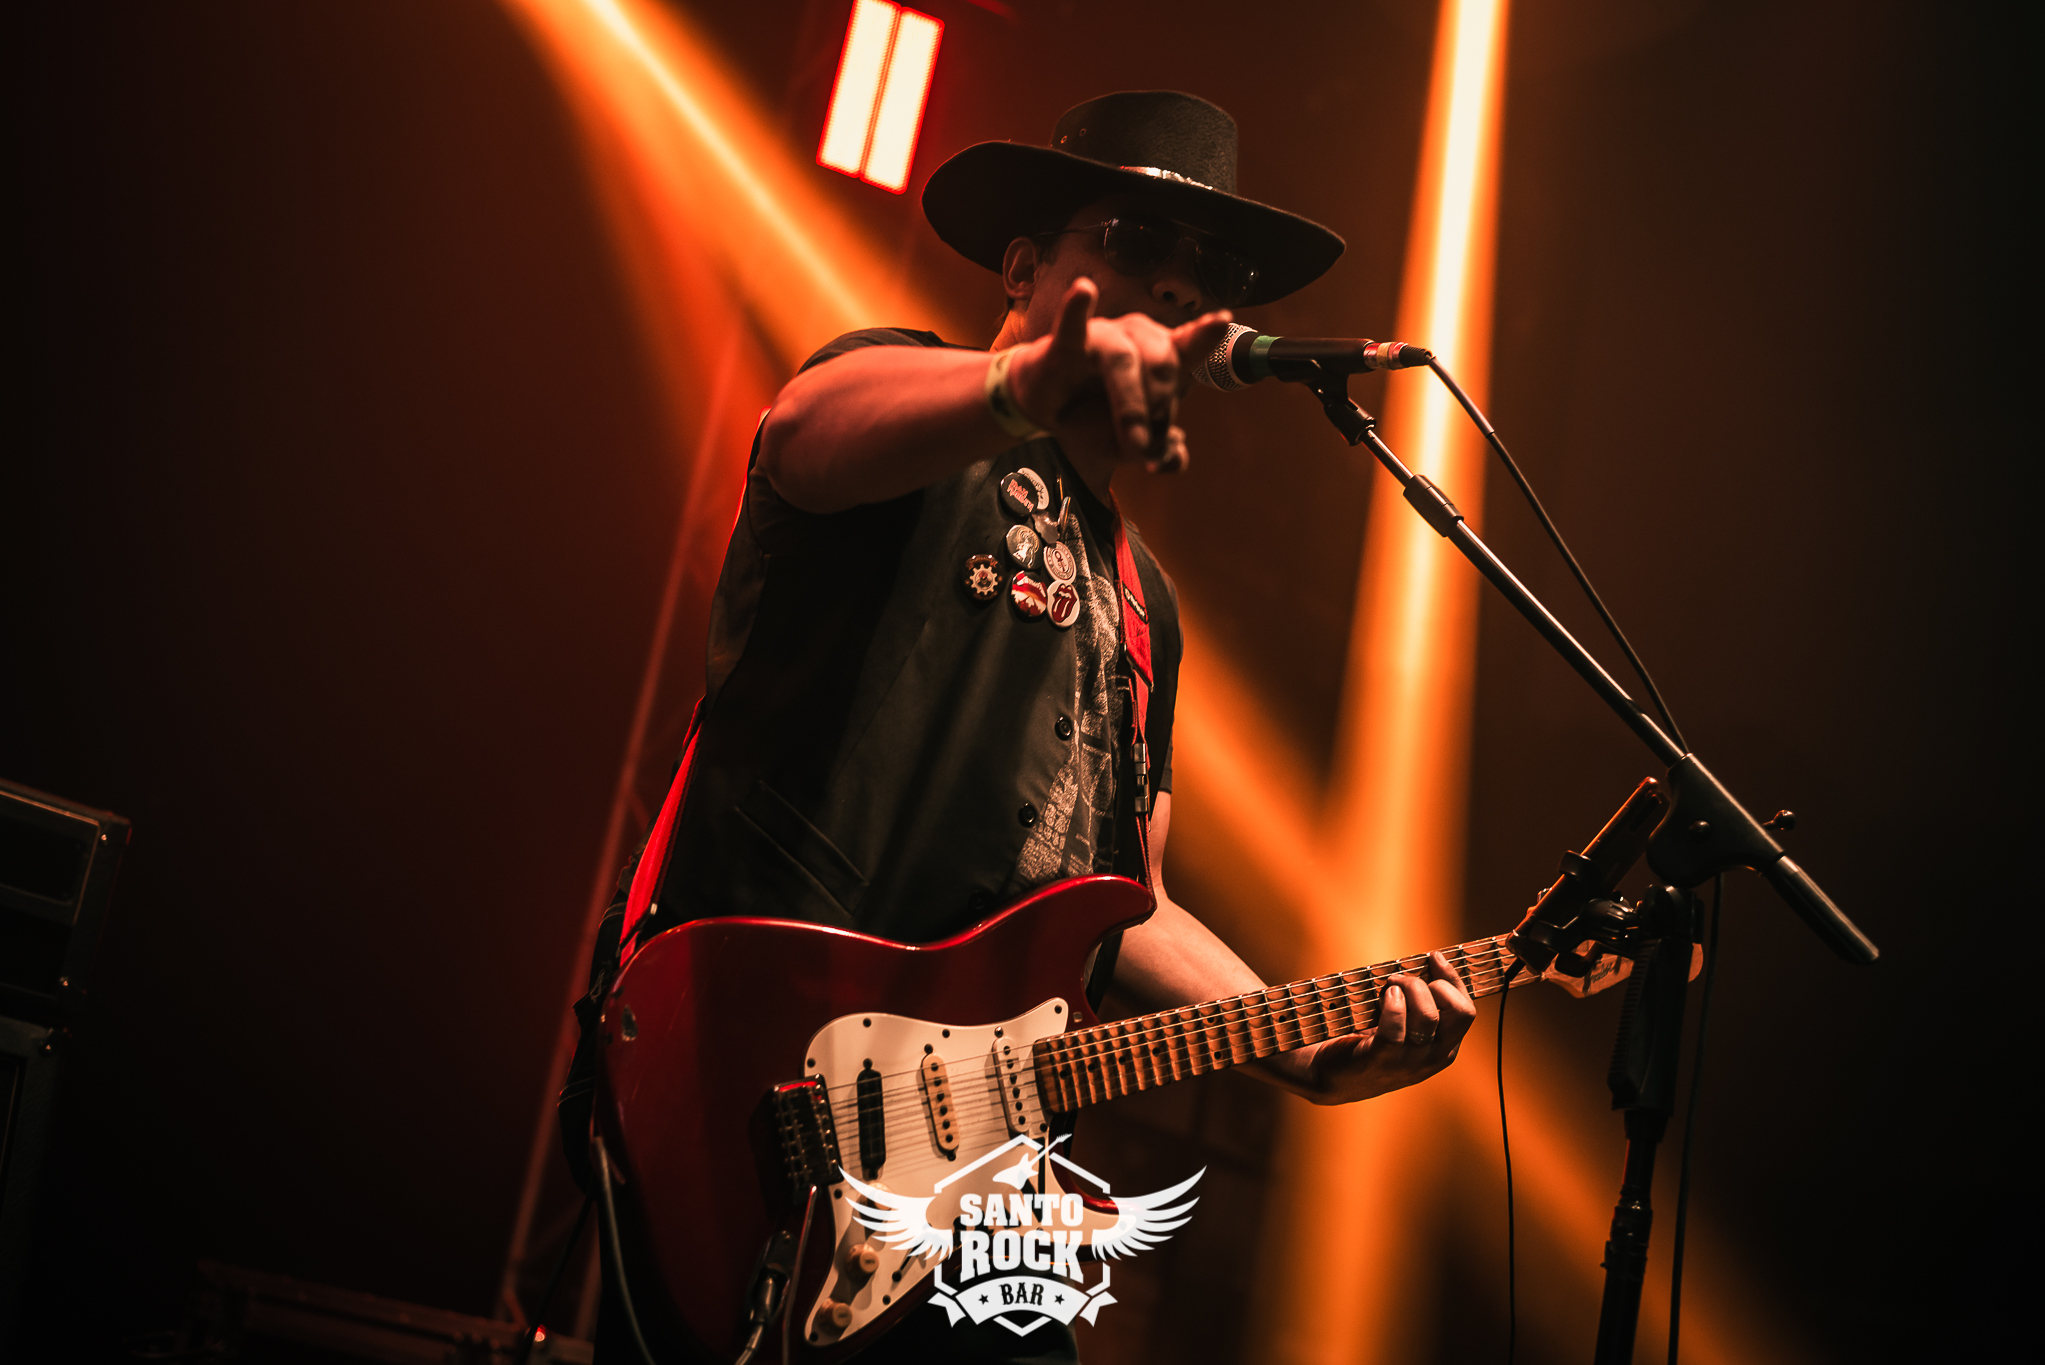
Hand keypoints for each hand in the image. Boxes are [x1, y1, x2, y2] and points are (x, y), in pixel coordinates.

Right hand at [1004, 278, 1233, 474]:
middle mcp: (1137, 339)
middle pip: (1163, 364)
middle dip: (1161, 411)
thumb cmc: (1094, 415)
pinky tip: (1083, 292)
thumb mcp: (1131, 444)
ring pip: (1126, 360)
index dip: (1206, 334)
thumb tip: (1174, 455)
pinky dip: (1077, 309)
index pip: (1191, 343)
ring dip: (1132, 405)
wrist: (1045, 413)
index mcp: (1161, 357)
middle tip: (1149, 448)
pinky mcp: (1065, 344)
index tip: (1222, 322)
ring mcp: (1103, 337)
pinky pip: (1073, 326)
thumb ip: (1160, 452)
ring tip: (1134, 442)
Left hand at [1294, 952, 1477, 1105]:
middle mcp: (1433, 1057)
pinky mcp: (1379, 1060)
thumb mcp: (1407, 1028)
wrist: (1331, 1076)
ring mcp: (1408, 1063)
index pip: (1466, 1010)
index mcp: (1445, 1048)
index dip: (1453, 979)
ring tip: (1388, 987)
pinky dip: (1391, 1005)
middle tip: (1405, 980)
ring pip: (1427, 1016)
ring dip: (1408, 989)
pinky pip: (1395, 1030)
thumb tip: (1431, 962)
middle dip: (1436, 984)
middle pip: (1459, 1012)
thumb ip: (1421, 1004)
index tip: (1434, 958)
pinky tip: (1382, 997)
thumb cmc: (1370, 1042)